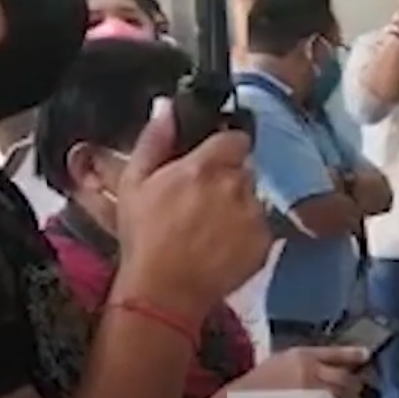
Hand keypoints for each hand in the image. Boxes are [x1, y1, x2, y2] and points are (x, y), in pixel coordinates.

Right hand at [110, 97, 270, 320]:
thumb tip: (166, 107)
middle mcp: (236, 185)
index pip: (236, 139)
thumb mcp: (134, 183)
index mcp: (205, 166)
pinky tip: (223, 247)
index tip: (212, 162)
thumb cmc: (144, 237)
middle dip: (229, 180)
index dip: (225, 148)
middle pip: (244, 170)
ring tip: (212, 229)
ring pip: (254, 198)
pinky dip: (248, 234)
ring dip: (239, 207)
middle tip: (203, 202)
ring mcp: (254, 215)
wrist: (164, 291)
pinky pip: (261, 228)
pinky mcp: (265, 242)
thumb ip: (154, 140)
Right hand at [238, 345, 370, 397]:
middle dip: (355, 387)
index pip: (332, 353)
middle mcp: (311, 372)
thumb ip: (301, 366)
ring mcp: (313, 395)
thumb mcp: (276, 365)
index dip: (351, 354)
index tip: (366, 355)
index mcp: (299, 357)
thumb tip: (328, 372)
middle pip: (345, 378)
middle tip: (362, 396)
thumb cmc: (251, 389)